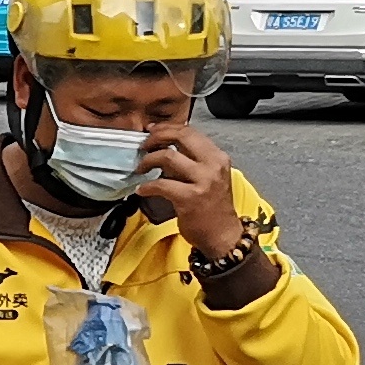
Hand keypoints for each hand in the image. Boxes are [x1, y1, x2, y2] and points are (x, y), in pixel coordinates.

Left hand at [137, 113, 243, 257]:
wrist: (223, 235)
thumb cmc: (213, 209)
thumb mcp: (208, 177)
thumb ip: (190, 162)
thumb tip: (163, 148)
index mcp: (217, 157)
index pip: (190, 132)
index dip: (167, 128)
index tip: (152, 131)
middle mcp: (213, 165)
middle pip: (181, 136)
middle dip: (157, 136)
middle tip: (144, 146)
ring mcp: (203, 181)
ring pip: (168, 156)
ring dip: (148, 160)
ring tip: (141, 168)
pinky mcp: (190, 198)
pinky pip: (161, 184)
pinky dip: (147, 186)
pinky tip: (142, 190)